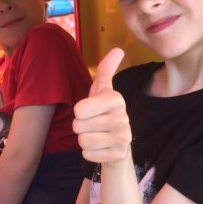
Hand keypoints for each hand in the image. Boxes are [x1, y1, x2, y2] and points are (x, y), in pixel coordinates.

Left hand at [73, 48, 129, 164]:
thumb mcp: (102, 92)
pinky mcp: (120, 154)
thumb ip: (106, 70)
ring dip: (85, 141)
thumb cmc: (104, 115)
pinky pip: (88, 154)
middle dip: (81, 128)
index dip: (80, 112)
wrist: (118, 146)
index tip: (90, 111)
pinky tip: (101, 149)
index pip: (80, 109)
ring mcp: (123, 137)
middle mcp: (123, 117)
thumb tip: (119, 49)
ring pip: (83, 140)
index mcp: (116, 99)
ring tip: (97, 137)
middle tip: (93, 126)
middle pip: (78, 126)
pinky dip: (90, 153)